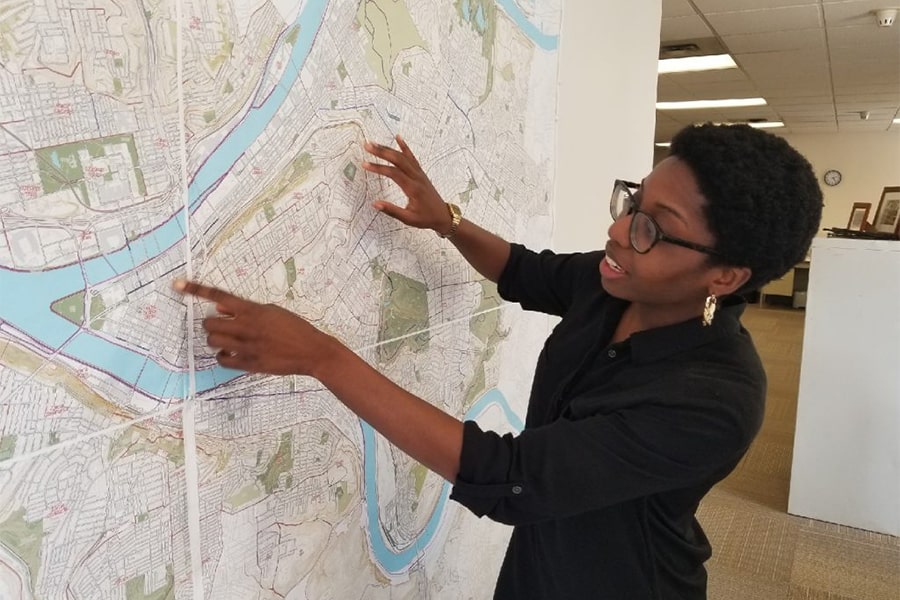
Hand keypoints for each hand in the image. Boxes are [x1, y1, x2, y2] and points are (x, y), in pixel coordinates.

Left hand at [173, 279, 338, 376]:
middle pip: (209, 324)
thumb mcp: (272, 311)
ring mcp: (247, 346)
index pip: (218, 296)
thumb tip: (220, 307)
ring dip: (216, 340)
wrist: (312, 351)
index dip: (196, 289)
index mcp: (253, 310)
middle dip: (211, 325)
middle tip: (221, 327)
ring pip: (213, 342)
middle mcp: (247, 327)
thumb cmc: (295, 328)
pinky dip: (223, 356)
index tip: (177, 284)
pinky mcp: (249, 363)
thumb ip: (245, 310)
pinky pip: (222, 360)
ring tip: (228, 340)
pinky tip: (231, 354)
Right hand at [361, 135, 452, 233]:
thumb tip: (375, 204)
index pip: (393, 173)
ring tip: (375, 143)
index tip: (365, 164)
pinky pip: (412, 157)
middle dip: (382, 152)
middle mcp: (417, 178)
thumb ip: (392, 211)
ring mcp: (419, 174)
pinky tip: (398, 138)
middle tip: (367, 146)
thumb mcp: (408, 219)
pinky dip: (404, 147)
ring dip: (389, 149)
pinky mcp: (420, 173)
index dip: (379, 168)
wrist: (443, 216)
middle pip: (398, 160)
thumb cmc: (426, 218)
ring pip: (404, 157)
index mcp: (413, 189)